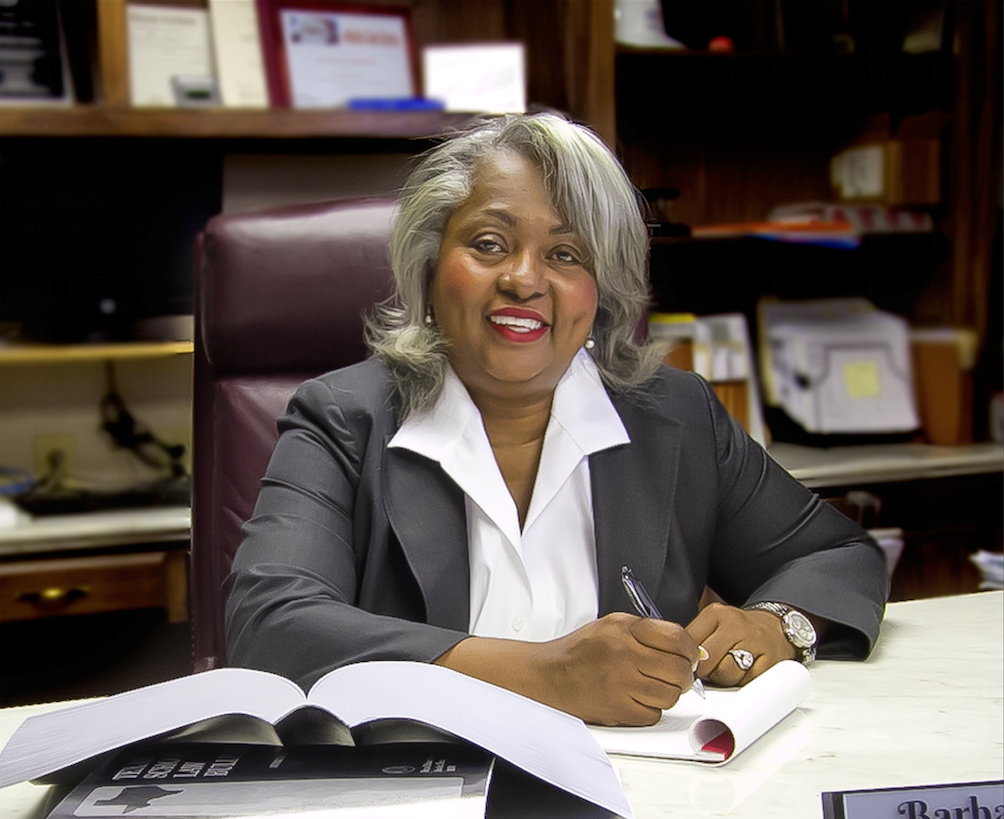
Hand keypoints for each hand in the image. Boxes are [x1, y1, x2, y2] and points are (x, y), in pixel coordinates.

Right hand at [435, 613, 700, 726]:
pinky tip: (639, 699)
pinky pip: (653, 714)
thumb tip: (684, 647)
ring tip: (654, 687)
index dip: (691, 649)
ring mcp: (621, 684)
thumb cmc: (581, 650)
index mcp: (624, 629)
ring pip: (669, 695)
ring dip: (668, 693)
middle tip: (676, 674)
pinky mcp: (617, 709)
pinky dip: (651, 710)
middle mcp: (624, 654)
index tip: (690, 655)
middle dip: (683, 674)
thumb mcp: (611, 625)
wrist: (549, 675)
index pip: (677, 637)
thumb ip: (647, 631)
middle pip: (678, 670)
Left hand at [686, 603, 794, 687]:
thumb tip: (677, 661)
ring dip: (724, 678)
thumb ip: (695, 638)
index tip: (689, 662)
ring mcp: (755, 642)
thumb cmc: (739, 630)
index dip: (686, 658)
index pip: (690, 641)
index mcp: (716, 614)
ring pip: (726, 674)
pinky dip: (743, 682)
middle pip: (707, 660)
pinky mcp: (770, 660)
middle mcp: (736, 625)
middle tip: (709, 669)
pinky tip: (745, 672)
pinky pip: (747, 682)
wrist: (776, 627)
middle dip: (704, 671)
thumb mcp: (714, 623)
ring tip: (728, 668)